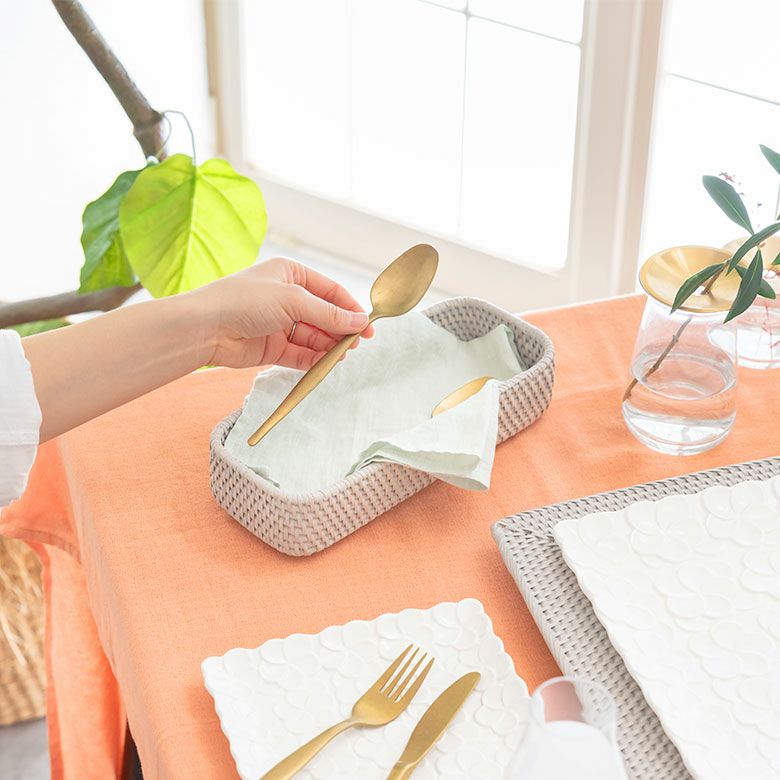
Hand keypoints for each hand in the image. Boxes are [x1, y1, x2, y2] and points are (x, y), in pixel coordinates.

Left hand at [188, 258, 374, 369]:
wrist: (205, 328)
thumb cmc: (243, 301)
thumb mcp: (293, 300)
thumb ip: (328, 314)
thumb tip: (359, 322)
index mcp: (290, 274)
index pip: (330, 291)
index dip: (350, 309)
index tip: (366, 326)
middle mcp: (285, 298)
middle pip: (323, 316)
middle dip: (339, 330)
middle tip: (354, 345)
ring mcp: (279, 324)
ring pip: (313, 337)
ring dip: (327, 347)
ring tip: (341, 356)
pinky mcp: (271, 348)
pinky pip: (299, 354)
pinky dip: (313, 360)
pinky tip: (324, 364)